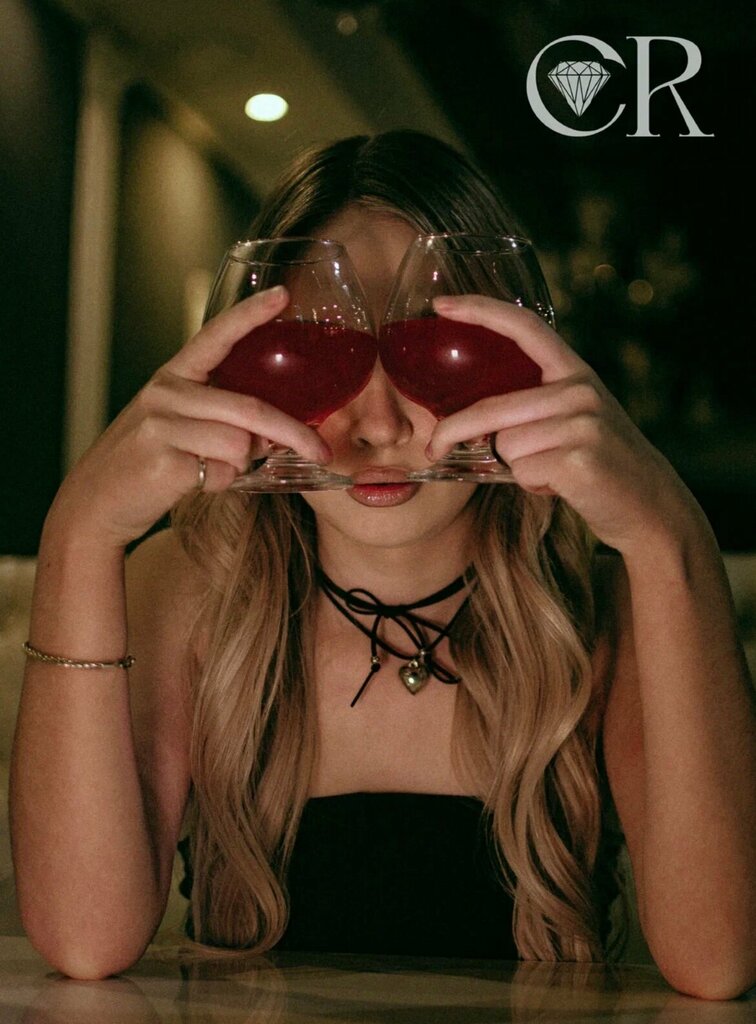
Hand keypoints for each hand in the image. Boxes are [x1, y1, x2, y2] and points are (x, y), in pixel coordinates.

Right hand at [48, 286, 331, 547]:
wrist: (97, 502)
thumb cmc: (149, 462)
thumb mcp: (182, 426)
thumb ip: (226, 420)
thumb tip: (277, 433)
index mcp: (175, 376)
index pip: (216, 335)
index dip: (251, 314)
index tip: (285, 296)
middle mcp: (166, 392)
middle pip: (251, 408)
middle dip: (294, 433)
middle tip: (320, 450)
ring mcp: (161, 425)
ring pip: (240, 444)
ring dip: (242, 465)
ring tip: (213, 467)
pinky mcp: (163, 461)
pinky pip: (222, 473)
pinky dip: (220, 483)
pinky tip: (193, 481)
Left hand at [426, 294, 699, 555]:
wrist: (650, 507)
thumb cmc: (598, 466)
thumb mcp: (573, 421)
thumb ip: (529, 409)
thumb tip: (461, 424)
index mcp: (575, 372)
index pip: (524, 325)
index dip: (480, 310)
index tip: (441, 305)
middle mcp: (580, 390)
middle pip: (492, 407)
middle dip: (453, 431)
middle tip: (433, 450)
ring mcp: (583, 423)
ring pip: (505, 445)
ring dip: (515, 467)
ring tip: (551, 471)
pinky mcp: (579, 459)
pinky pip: (521, 471)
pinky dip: (530, 485)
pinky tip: (560, 485)